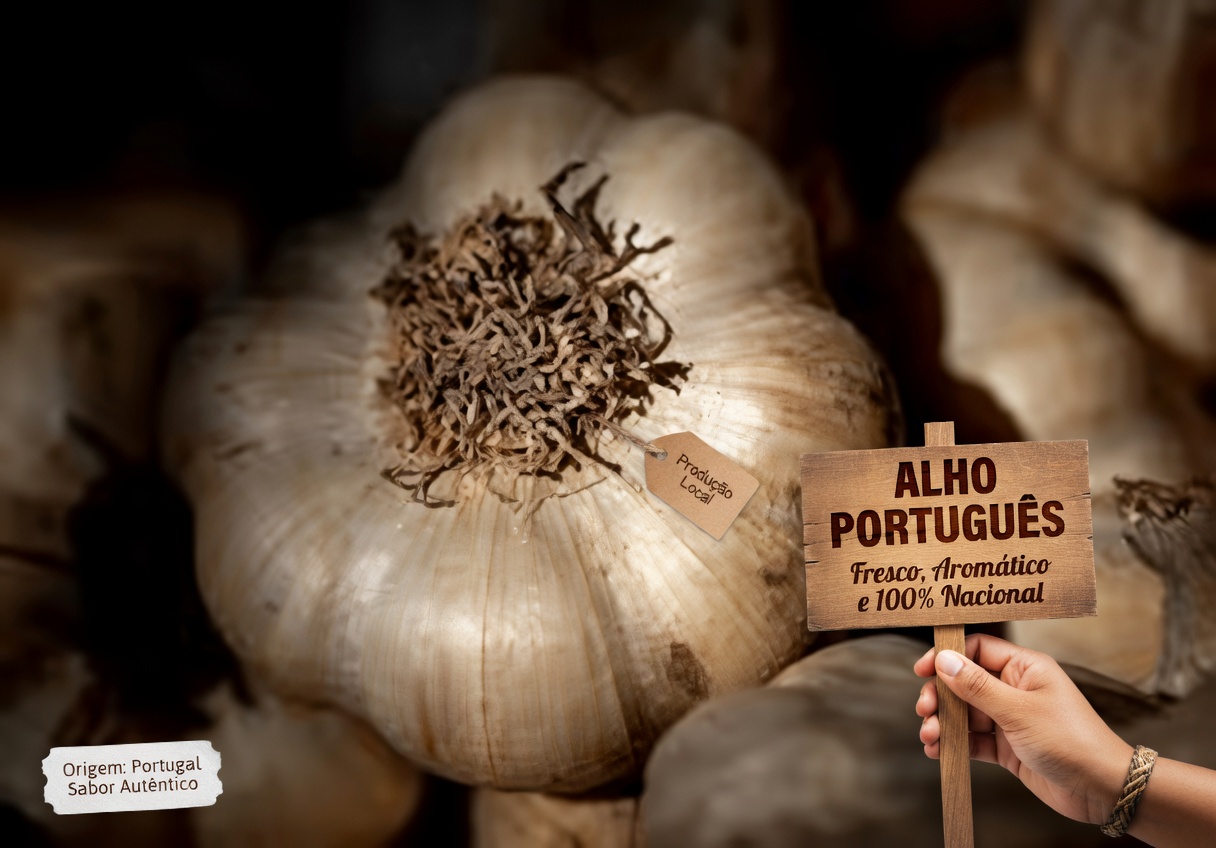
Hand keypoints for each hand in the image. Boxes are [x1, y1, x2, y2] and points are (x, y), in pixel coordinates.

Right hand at [914, 633, 1130, 825]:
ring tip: (930, 736)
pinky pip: (973, 740)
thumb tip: (944, 660)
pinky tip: (939, 751)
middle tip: (925, 710)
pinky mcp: (1008, 747)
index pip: (976, 649)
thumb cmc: (1071, 741)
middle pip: (964, 682)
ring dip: (944, 723)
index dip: (947, 656)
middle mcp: (1015, 689)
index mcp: (1024, 668)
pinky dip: (955, 745)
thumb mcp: (1019, 710)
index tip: (922, 670)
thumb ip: (977, 686)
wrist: (1102, 789)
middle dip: (941, 696)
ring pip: (965, 713)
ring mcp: (1011, 719)